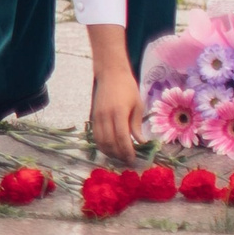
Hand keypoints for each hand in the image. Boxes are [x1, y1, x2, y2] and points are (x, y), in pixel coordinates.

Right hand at [87, 25, 142, 159]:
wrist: (110, 74)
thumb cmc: (128, 88)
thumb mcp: (138, 105)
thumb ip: (137, 125)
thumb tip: (140, 142)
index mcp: (119, 113)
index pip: (122, 138)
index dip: (127, 151)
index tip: (133, 159)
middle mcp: (105, 116)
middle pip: (110, 142)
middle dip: (119, 154)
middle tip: (128, 160)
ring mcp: (97, 117)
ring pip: (100, 141)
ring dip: (109, 151)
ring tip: (119, 156)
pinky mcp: (93, 116)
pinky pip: (95, 135)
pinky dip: (102, 144)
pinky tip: (110, 148)